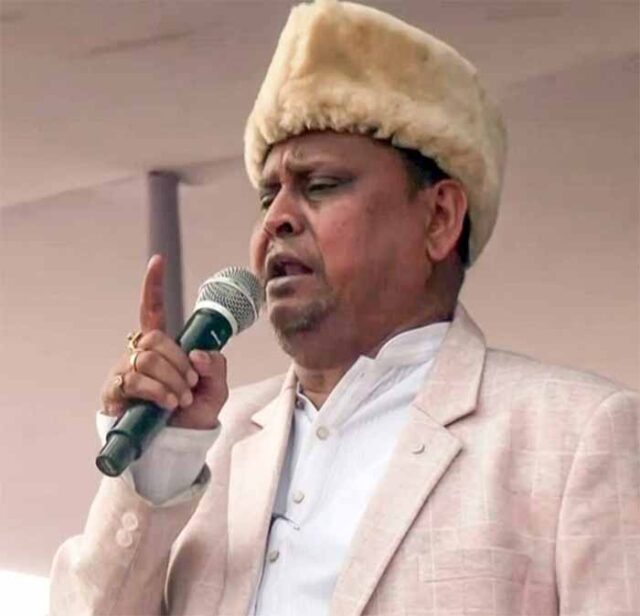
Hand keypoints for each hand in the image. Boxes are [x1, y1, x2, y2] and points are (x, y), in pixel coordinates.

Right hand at [100, 255, 227, 428]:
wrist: (177, 442)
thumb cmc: (193, 411)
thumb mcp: (216, 387)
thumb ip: (215, 366)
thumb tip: (196, 355)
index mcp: (162, 347)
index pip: (153, 311)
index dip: (154, 287)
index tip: (158, 261)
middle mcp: (139, 353)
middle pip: (155, 339)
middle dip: (179, 363)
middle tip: (190, 384)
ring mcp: (125, 371)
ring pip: (148, 359)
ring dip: (171, 380)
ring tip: (180, 398)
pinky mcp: (114, 391)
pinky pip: (136, 380)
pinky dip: (157, 392)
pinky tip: (166, 404)